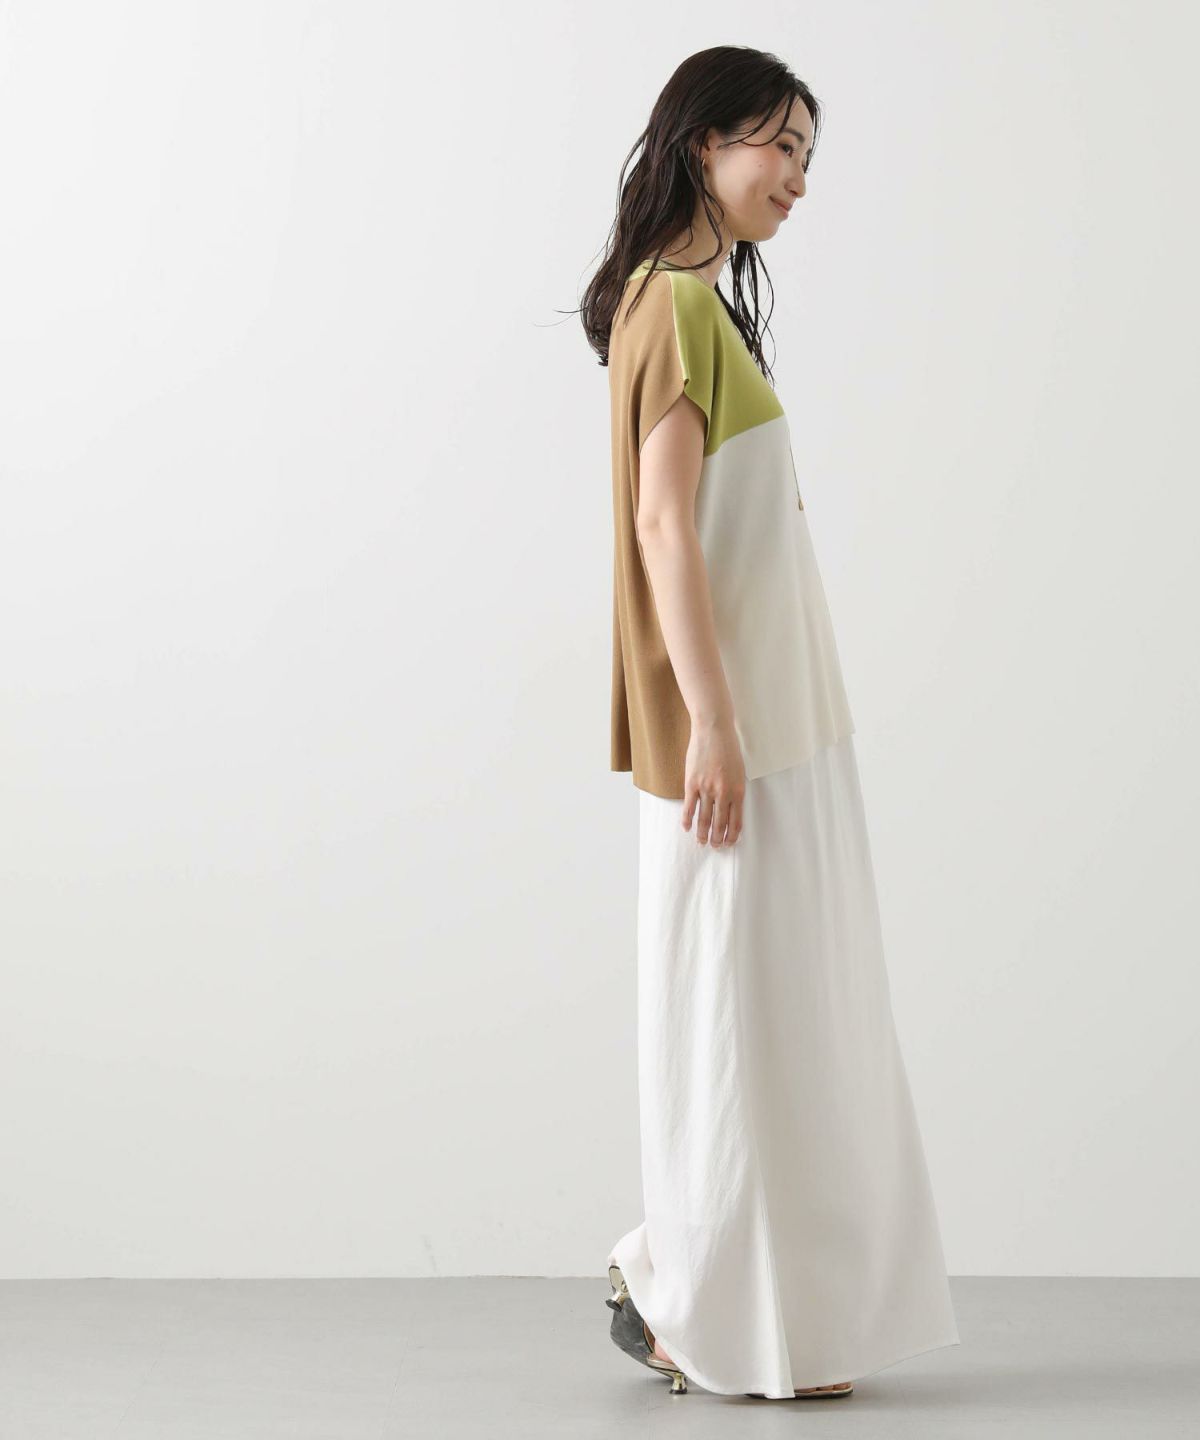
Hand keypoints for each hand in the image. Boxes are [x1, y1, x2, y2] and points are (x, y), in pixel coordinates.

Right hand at [682, 717, 745, 846]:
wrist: (714, 730)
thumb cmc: (729, 748)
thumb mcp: (739, 771)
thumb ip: (734, 790)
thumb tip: (729, 808)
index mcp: (738, 791)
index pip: (736, 821)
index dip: (732, 835)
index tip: (729, 843)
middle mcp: (723, 793)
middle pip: (720, 823)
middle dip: (718, 839)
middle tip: (715, 847)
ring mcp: (707, 789)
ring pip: (704, 819)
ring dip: (703, 834)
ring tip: (702, 842)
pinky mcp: (692, 783)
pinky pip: (689, 806)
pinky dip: (687, 819)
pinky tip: (686, 828)